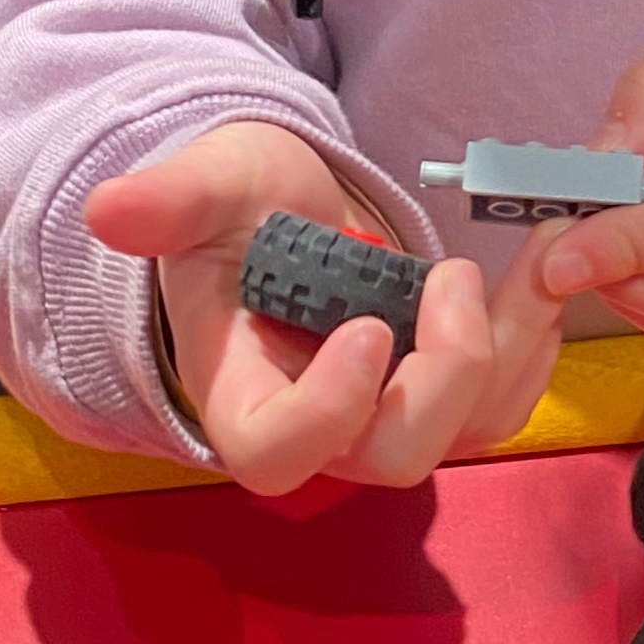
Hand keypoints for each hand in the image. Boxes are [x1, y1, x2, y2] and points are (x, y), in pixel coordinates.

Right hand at [86, 120, 564, 497]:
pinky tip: (534, 273)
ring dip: (507, 355)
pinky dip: (534, 343)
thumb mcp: (209, 184)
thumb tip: (109, 209)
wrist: (291, 207)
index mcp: (243, 391)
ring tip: (519, 264)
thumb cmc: (241, 205)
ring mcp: (387, 414)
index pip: (276, 454)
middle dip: (443, 380)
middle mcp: (321, 425)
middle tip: (450, 279)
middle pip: (393, 458)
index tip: (367, 328)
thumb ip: (170, 200)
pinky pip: (505, 403)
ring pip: (467, 436)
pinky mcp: (442, 392)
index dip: (329, 412)